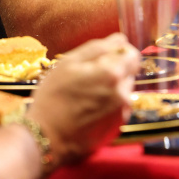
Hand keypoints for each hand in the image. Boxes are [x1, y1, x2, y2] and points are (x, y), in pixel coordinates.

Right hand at [26, 33, 138, 167]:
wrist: (46, 138)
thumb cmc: (52, 98)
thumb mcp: (68, 63)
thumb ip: (98, 47)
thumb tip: (120, 39)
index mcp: (112, 73)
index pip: (133, 54)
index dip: (120, 52)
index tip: (104, 58)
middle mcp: (123, 92)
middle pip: (129, 72)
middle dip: (115, 70)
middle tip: (90, 78)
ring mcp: (122, 112)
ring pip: (124, 90)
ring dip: (112, 88)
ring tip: (88, 96)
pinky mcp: (117, 127)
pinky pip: (119, 107)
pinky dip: (109, 105)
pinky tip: (90, 109)